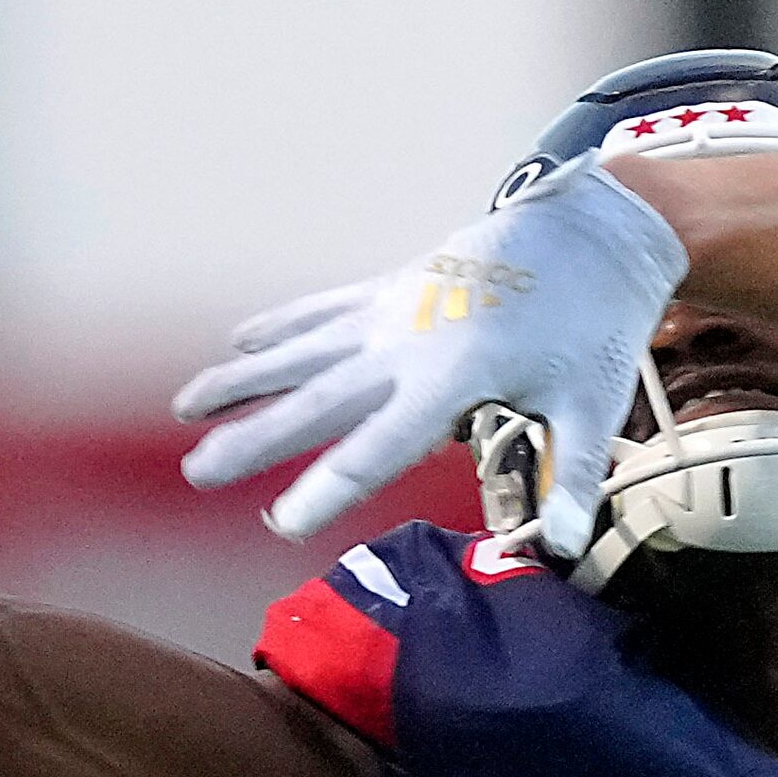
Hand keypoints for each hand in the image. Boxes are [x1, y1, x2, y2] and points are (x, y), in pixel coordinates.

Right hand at [175, 158, 687, 548]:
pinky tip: (236, 343)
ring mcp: (393, 310)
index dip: (328, 487)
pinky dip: (280, 326)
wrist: (588, 230)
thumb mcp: (592, 402)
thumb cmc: (593, 324)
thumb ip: (572, 476)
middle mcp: (408, 343)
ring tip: (184, 408)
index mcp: (455, 378)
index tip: (282, 520)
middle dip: (254, 439)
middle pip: (319, 400)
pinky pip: (323, 311)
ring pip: (303, 351)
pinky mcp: (393, 287)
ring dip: (242, 379)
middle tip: (196, 473)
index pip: (380, 446)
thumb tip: (562, 547)